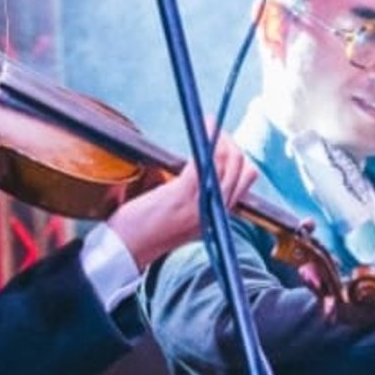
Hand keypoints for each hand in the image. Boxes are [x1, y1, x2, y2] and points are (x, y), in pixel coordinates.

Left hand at [106, 134, 258, 271]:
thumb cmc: (148, 231)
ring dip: (220, 137)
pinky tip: (204, 126)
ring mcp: (201, 204)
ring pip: (229, 163)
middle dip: (232, 144)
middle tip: (215, 132)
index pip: (246, 179)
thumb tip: (205, 172)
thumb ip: (201, 200)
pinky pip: (205, 162)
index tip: (225, 142)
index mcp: (218, 216)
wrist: (128, 248)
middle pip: (242, 168)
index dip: (239, 156)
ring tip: (210, 126)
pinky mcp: (183, 196)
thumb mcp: (185, 220)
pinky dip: (208, 139)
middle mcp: (215, 211)